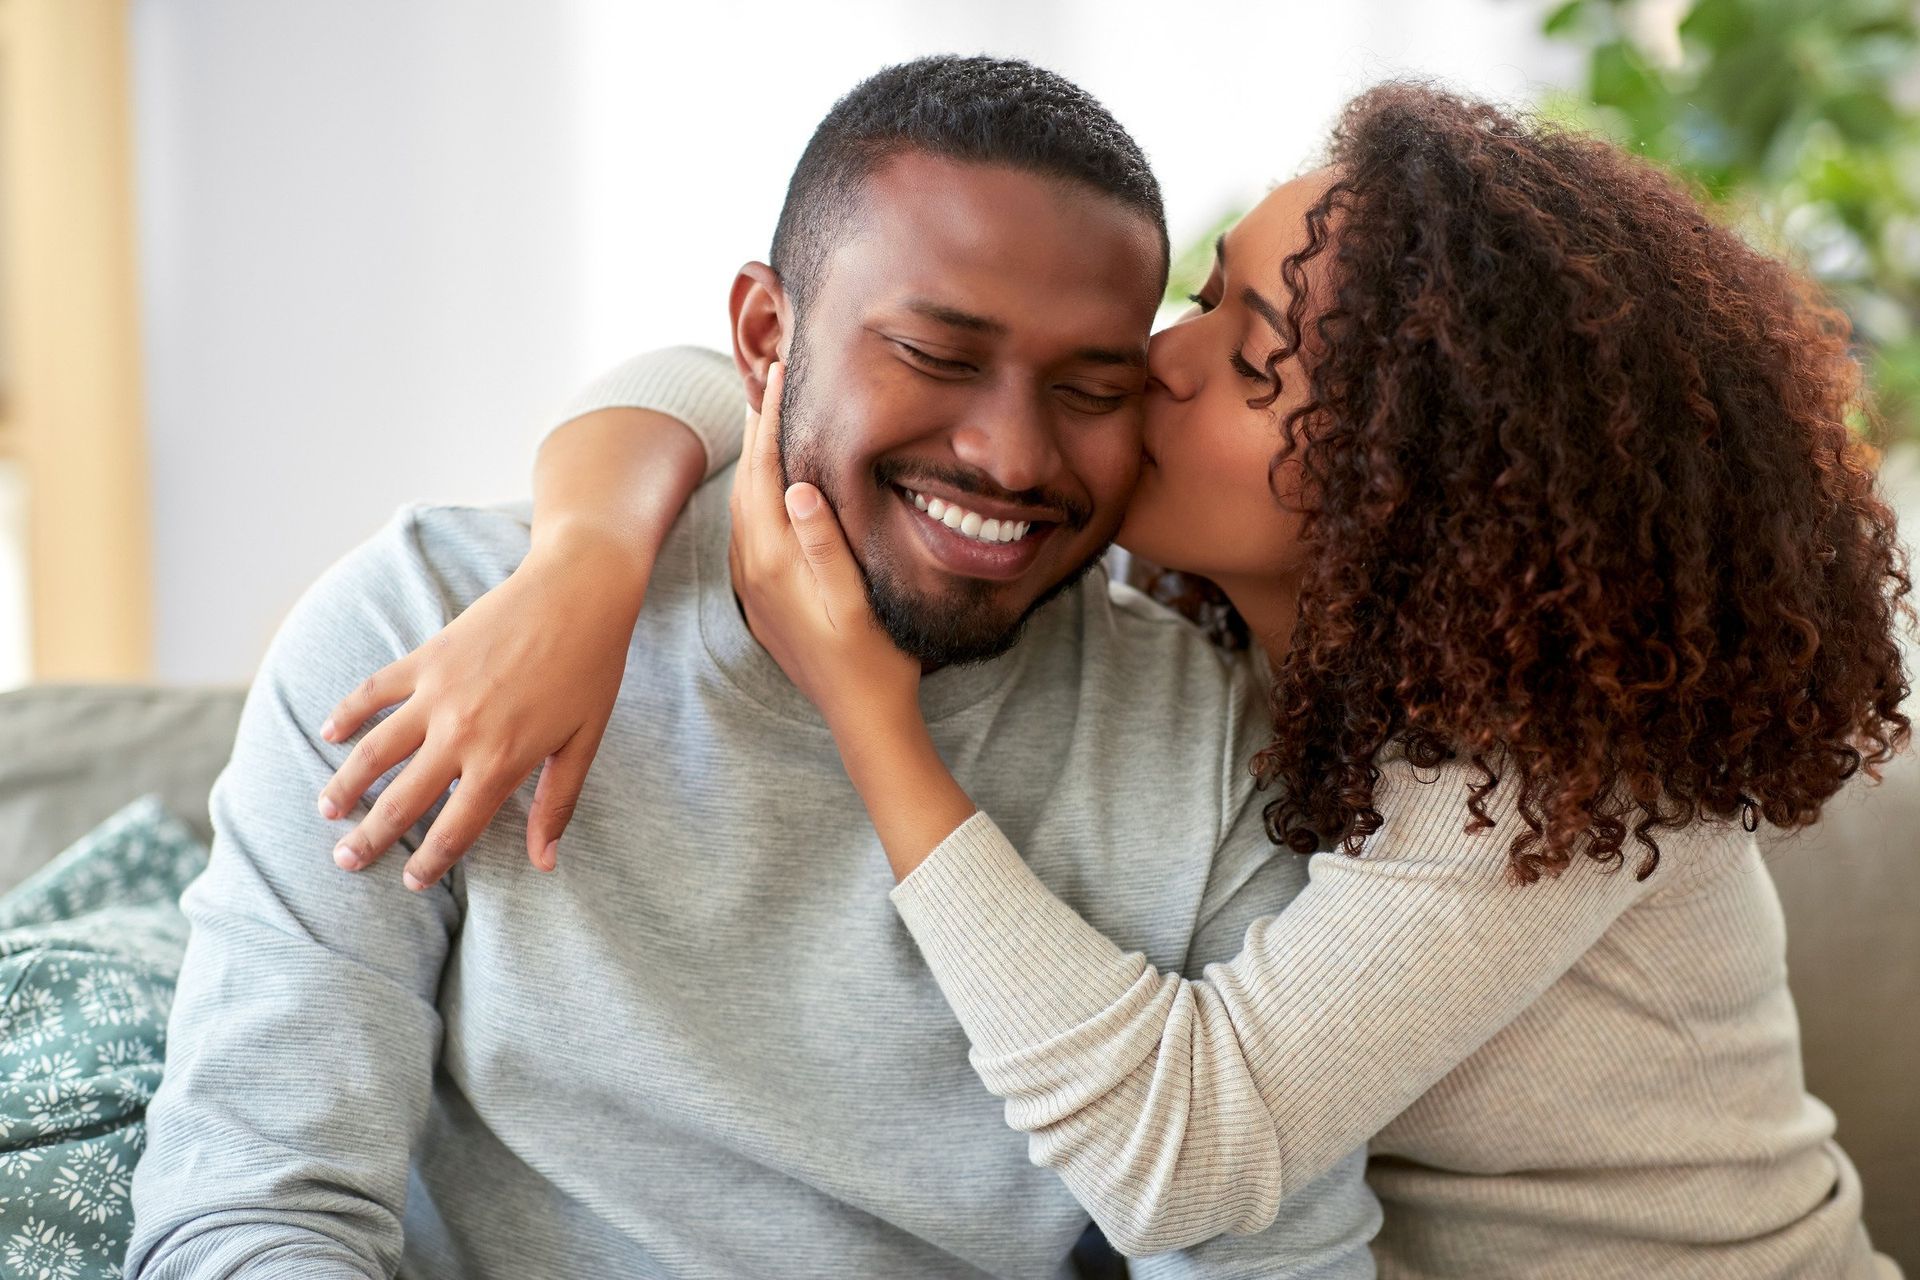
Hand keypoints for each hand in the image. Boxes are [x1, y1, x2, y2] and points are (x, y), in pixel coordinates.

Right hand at [314, 530, 645, 887]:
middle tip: (345, 861)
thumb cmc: (591, 669)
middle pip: (403, 800)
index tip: (410, 883)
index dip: (430, 862)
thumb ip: (557, 804)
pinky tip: (328, 732)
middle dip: (370, 837)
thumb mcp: (584, 742)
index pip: (455, 829)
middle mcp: (461, 734)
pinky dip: (347, 712)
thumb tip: (546, 862)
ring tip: (326, 810)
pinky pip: (375, 691)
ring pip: (375, 751)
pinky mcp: (427, 657)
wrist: (578, 591)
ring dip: (346, 784)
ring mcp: (437, 694)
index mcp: (502, 761)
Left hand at [726, 362, 921, 732]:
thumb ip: (824, 545)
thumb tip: (796, 487)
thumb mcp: (857, 602)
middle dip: (756, 427)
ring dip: (754, 459)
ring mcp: (754, 586)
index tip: (778, 372)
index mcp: (775, 563)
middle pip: (747, 481)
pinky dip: (757, 493)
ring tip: (767, 417)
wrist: (862, 719)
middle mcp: (754, 570)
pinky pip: (750, 530)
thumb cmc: (874, 661)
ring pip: (744, 505)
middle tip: (769, 377)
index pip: (764, 472)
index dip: (769, 419)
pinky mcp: (763, 599)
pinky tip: (772, 485)